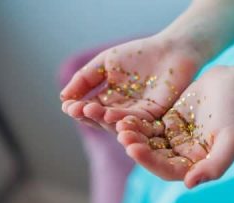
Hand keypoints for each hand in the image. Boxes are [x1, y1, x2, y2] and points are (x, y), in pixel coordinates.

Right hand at [61, 34, 200, 131]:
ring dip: (104, 118)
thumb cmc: (138, 54)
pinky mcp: (155, 116)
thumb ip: (85, 78)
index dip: (78, 109)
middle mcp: (122, 111)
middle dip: (89, 114)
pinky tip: (112, 115)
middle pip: (101, 119)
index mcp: (109, 100)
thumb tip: (63, 97)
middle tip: (78, 108)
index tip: (68, 106)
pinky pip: (138, 121)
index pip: (90, 109)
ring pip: (118, 122)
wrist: (170, 50)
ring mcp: (138, 115)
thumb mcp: (105, 62)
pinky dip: (125, 119)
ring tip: (92, 111)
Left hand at [116, 66, 233, 187]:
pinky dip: (138, 123)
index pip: (169, 170)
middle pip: (155, 156)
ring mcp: (175, 139)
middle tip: (122, 136)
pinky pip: (150, 126)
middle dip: (137, 147)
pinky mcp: (169, 123)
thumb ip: (216, 165)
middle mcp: (183, 155)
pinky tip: (124, 116)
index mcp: (197, 164)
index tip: (133, 149)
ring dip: (134, 136)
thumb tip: (189, 184)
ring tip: (120, 125)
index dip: (150, 161)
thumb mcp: (232, 140)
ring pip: (149, 142)